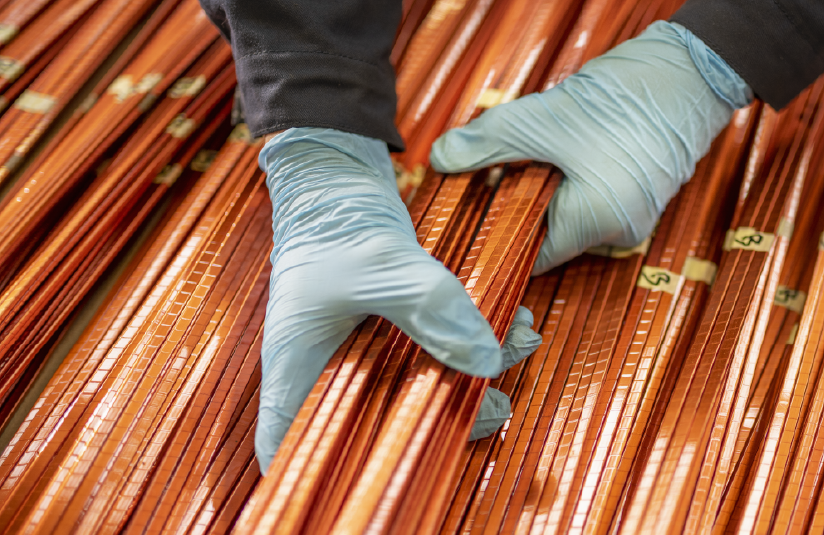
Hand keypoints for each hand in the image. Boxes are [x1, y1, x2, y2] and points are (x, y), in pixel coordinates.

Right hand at [257, 128, 540, 472]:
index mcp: (297, 364)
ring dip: (470, 377)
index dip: (316, 472)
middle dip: (440, 421)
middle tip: (494, 409)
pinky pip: (432, 352)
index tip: (376, 478)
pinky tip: (512, 327)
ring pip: (413, 388)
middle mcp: (325, 366)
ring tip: (519, 350)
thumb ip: (432, 311)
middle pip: (373, 424)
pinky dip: (470, 345)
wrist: (339, 175)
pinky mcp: (388, 328)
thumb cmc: (336, 220)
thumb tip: (487, 360)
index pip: (288, 441)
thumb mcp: (383, 266)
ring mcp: (358, 349)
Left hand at [430, 21, 751, 274]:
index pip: (532, 257)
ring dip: (545, 188)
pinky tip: (564, 149)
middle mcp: (619, 232)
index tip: (471, 217)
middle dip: (519, 204)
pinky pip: (592, 198)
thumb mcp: (540, 121)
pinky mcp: (643, 194)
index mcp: (595, 226)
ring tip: (536, 153)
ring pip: (569, 213)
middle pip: (549, 235)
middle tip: (496, 174)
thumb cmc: (623, 101)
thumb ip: (486, 144)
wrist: (690, 72)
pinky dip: (571, 179)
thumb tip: (442, 160)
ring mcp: (635, 215)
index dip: (498, 238)